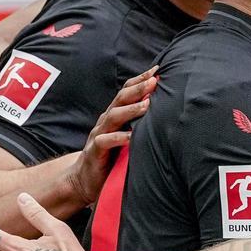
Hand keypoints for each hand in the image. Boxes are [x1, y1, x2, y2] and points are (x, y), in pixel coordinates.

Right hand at [63, 67, 156, 208]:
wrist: (83, 180)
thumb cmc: (111, 157)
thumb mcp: (126, 137)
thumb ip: (139, 125)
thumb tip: (166, 114)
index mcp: (114, 115)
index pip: (126, 92)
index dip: (140, 80)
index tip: (157, 70)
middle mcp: (106, 121)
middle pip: (120, 99)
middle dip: (138, 88)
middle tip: (155, 81)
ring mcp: (99, 135)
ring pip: (113, 116)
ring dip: (131, 109)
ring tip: (147, 104)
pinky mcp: (95, 152)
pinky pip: (105, 141)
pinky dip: (119, 138)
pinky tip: (132, 137)